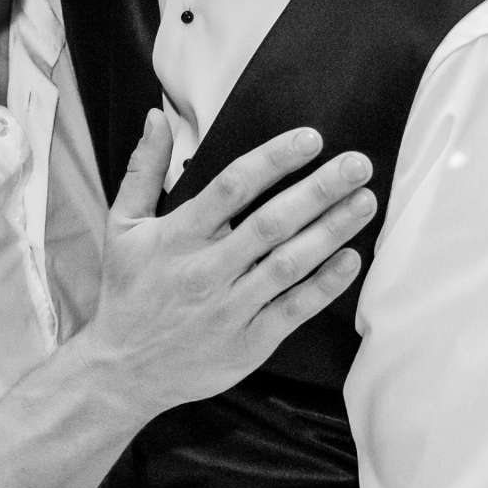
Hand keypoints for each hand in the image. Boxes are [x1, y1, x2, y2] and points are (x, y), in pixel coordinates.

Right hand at [83, 113, 374, 419]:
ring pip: (289, 264)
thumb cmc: (127, 292)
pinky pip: (294, 309)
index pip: (232, 187)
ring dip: (331, 231)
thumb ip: (144, 169)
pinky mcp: (249, 342)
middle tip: (357, 163)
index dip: (274, 160)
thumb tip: (157, 115)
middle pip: (271, 222)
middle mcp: (206, 270)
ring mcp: (230, 308)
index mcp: (178, 236)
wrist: (122, 371)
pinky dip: (325, 284)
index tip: (311, 139)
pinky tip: (351, 258)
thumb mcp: (122, 226)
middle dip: (319, 190)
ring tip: (364, 202)